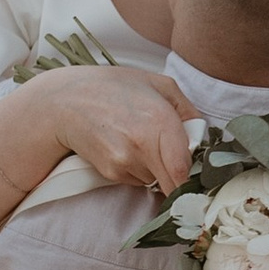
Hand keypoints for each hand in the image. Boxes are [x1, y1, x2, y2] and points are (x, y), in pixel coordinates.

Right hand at [45, 67, 197, 198]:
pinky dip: (139, 170)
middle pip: (174, 185)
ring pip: (157, 181)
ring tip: (140, 142)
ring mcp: (124, 162)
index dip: (196, 179)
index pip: (184, 168)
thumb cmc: (114, 88)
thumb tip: (201, 135)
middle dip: (181, 180)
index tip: (202, 180)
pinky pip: (138, 180)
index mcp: (159, 120)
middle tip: (179, 165)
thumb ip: (187, 109)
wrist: (66, 102)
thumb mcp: (158, 84)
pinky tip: (125, 147)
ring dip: (157, 170)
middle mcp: (142, 145)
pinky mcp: (111, 173)